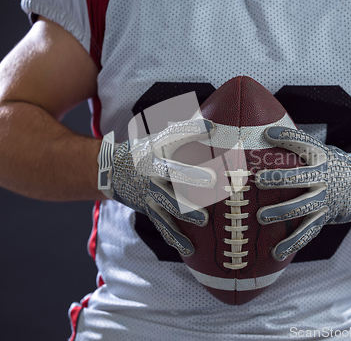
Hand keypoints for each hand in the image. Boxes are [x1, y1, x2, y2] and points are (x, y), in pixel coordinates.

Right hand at [97, 119, 214, 256]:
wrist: (112, 171)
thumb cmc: (146, 151)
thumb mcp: (160, 139)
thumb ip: (186, 132)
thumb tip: (213, 125)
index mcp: (157, 153)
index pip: (175, 140)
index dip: (191, 133)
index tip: (211, 130)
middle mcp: (153, 174)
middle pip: (173, 175)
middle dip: (193, 178)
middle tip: (214, 181)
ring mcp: (151, 194)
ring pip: (169, 204)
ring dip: (186, 212)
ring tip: (204, 220)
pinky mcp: (150, 210)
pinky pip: (164, 226)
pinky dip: (176, 239)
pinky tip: (190, 250)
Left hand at [255, 127, 350, 260]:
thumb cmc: (334, 166)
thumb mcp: (322, 152)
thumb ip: (299, 147)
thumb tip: (266, 134)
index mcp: (321, 158)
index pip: (303, 144)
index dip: (286, 137)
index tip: (267, 134)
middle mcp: (323, 178)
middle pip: (299, 178)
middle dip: (279, 180)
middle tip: (258, 180)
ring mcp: (323, 200)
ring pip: (301, 208)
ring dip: (281, 213)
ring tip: (261, 217)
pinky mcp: (323, 217)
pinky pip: (306, 232)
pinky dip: (292, 243)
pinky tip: (276, 252)